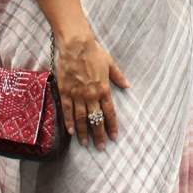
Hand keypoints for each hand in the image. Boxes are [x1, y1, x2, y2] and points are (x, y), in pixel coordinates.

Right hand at [57, 30, 129, 149]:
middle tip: (100, 147)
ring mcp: (77, 94)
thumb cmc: (94, 52)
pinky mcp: (65, 92)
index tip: (113, 137)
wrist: (76, 45)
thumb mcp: (110, 63)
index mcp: (103, 88)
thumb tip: (128, 85)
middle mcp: (91, 95)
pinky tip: (70, 132)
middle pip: (96, 118)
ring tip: (85, 143)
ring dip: (83, 132)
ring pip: (81, 118)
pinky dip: (69, 122)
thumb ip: (118, 76)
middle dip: (99, 134)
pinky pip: (67, 110)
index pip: (109, 112)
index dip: (111, 125)